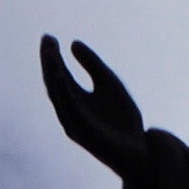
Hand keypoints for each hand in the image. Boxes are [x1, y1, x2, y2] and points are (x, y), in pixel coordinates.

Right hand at [35, 35, 148, 173]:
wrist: (140, 151)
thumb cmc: (123, 120)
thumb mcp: (109, 83)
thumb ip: (92, 64)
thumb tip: (73, 43)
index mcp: (74, 100)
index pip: (58, 75)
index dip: (52, 57)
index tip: (49, 37)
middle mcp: (70, 112)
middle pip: (54, 84)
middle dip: (49, 62)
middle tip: (47, 40)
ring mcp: (75, 124)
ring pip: (59, 97)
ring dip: (53, 74)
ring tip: (51, 53)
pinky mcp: (85, 134)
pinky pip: (71, 111)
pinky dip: (64, 94)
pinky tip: (61, 76)